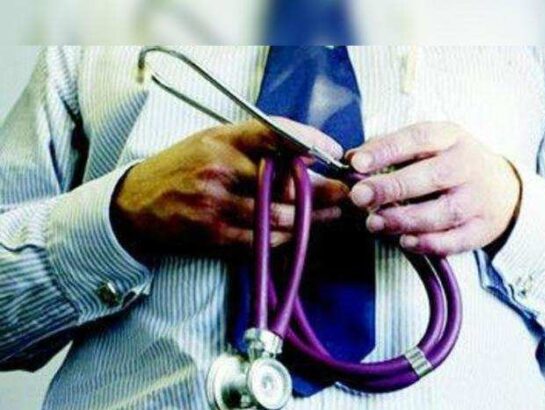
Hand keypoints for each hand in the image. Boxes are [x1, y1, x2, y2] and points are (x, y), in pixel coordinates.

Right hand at [111, 118, 346, 257]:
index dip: (308, 140)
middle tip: (344, 194)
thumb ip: (253, 144)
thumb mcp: (211, 141)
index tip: (332, 151)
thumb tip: (304, 153)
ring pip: (277, 216)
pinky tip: (295, 234)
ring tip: (331, 217)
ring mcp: (215, 203)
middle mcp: (219, 168)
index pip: (273, 132)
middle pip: (284, 182)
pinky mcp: (211, 233)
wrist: (135, 202)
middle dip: (321, 192)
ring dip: (309, 220)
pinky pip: (258, 240)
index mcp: (222, 139)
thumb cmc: (180, 168)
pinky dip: (281, 238)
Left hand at [347, 122, 520, 255]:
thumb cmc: (451, 163)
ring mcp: (477, 200)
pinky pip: (455, 241)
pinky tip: (405, 242)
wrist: (504, 188)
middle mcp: (467, 166)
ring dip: (404, 219)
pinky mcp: (481, 229)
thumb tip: (352, 158)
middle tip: (359, 196)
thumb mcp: (428, 145)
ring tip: (374, 223)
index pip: (417, 139)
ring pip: (442, 213)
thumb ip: (390, 148)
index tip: (357, 162)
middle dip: (391, 187)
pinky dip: (429, 244)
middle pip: (430, 177)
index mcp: (450, 138)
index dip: (386, 150)